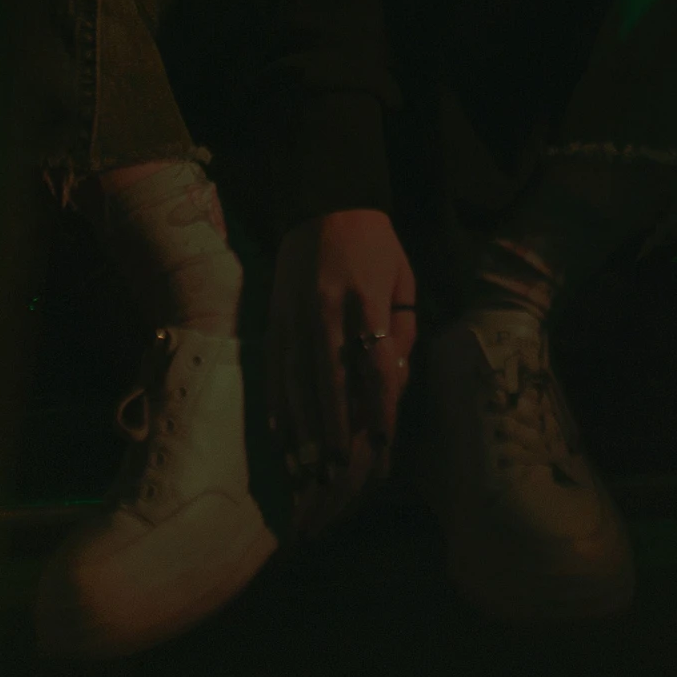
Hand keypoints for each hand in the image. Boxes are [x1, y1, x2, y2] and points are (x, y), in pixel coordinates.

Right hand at [266, 208, 416, 539]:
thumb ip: (402, 327)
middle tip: (337, 476)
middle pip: (331, 383)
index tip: (381, 446)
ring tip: (307, 470)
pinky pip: (274, 370)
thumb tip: (394, 380)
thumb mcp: (403, 276)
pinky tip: (279, 438)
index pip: (373, 365)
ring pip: (297, 383)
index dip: (377, 409)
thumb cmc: (375, 244)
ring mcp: (295, 315)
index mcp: (366, 298)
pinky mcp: (274, 317)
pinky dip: (276, 406)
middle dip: (334, 433)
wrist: (325, 200)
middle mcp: (327, 309)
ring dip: (301, 431)